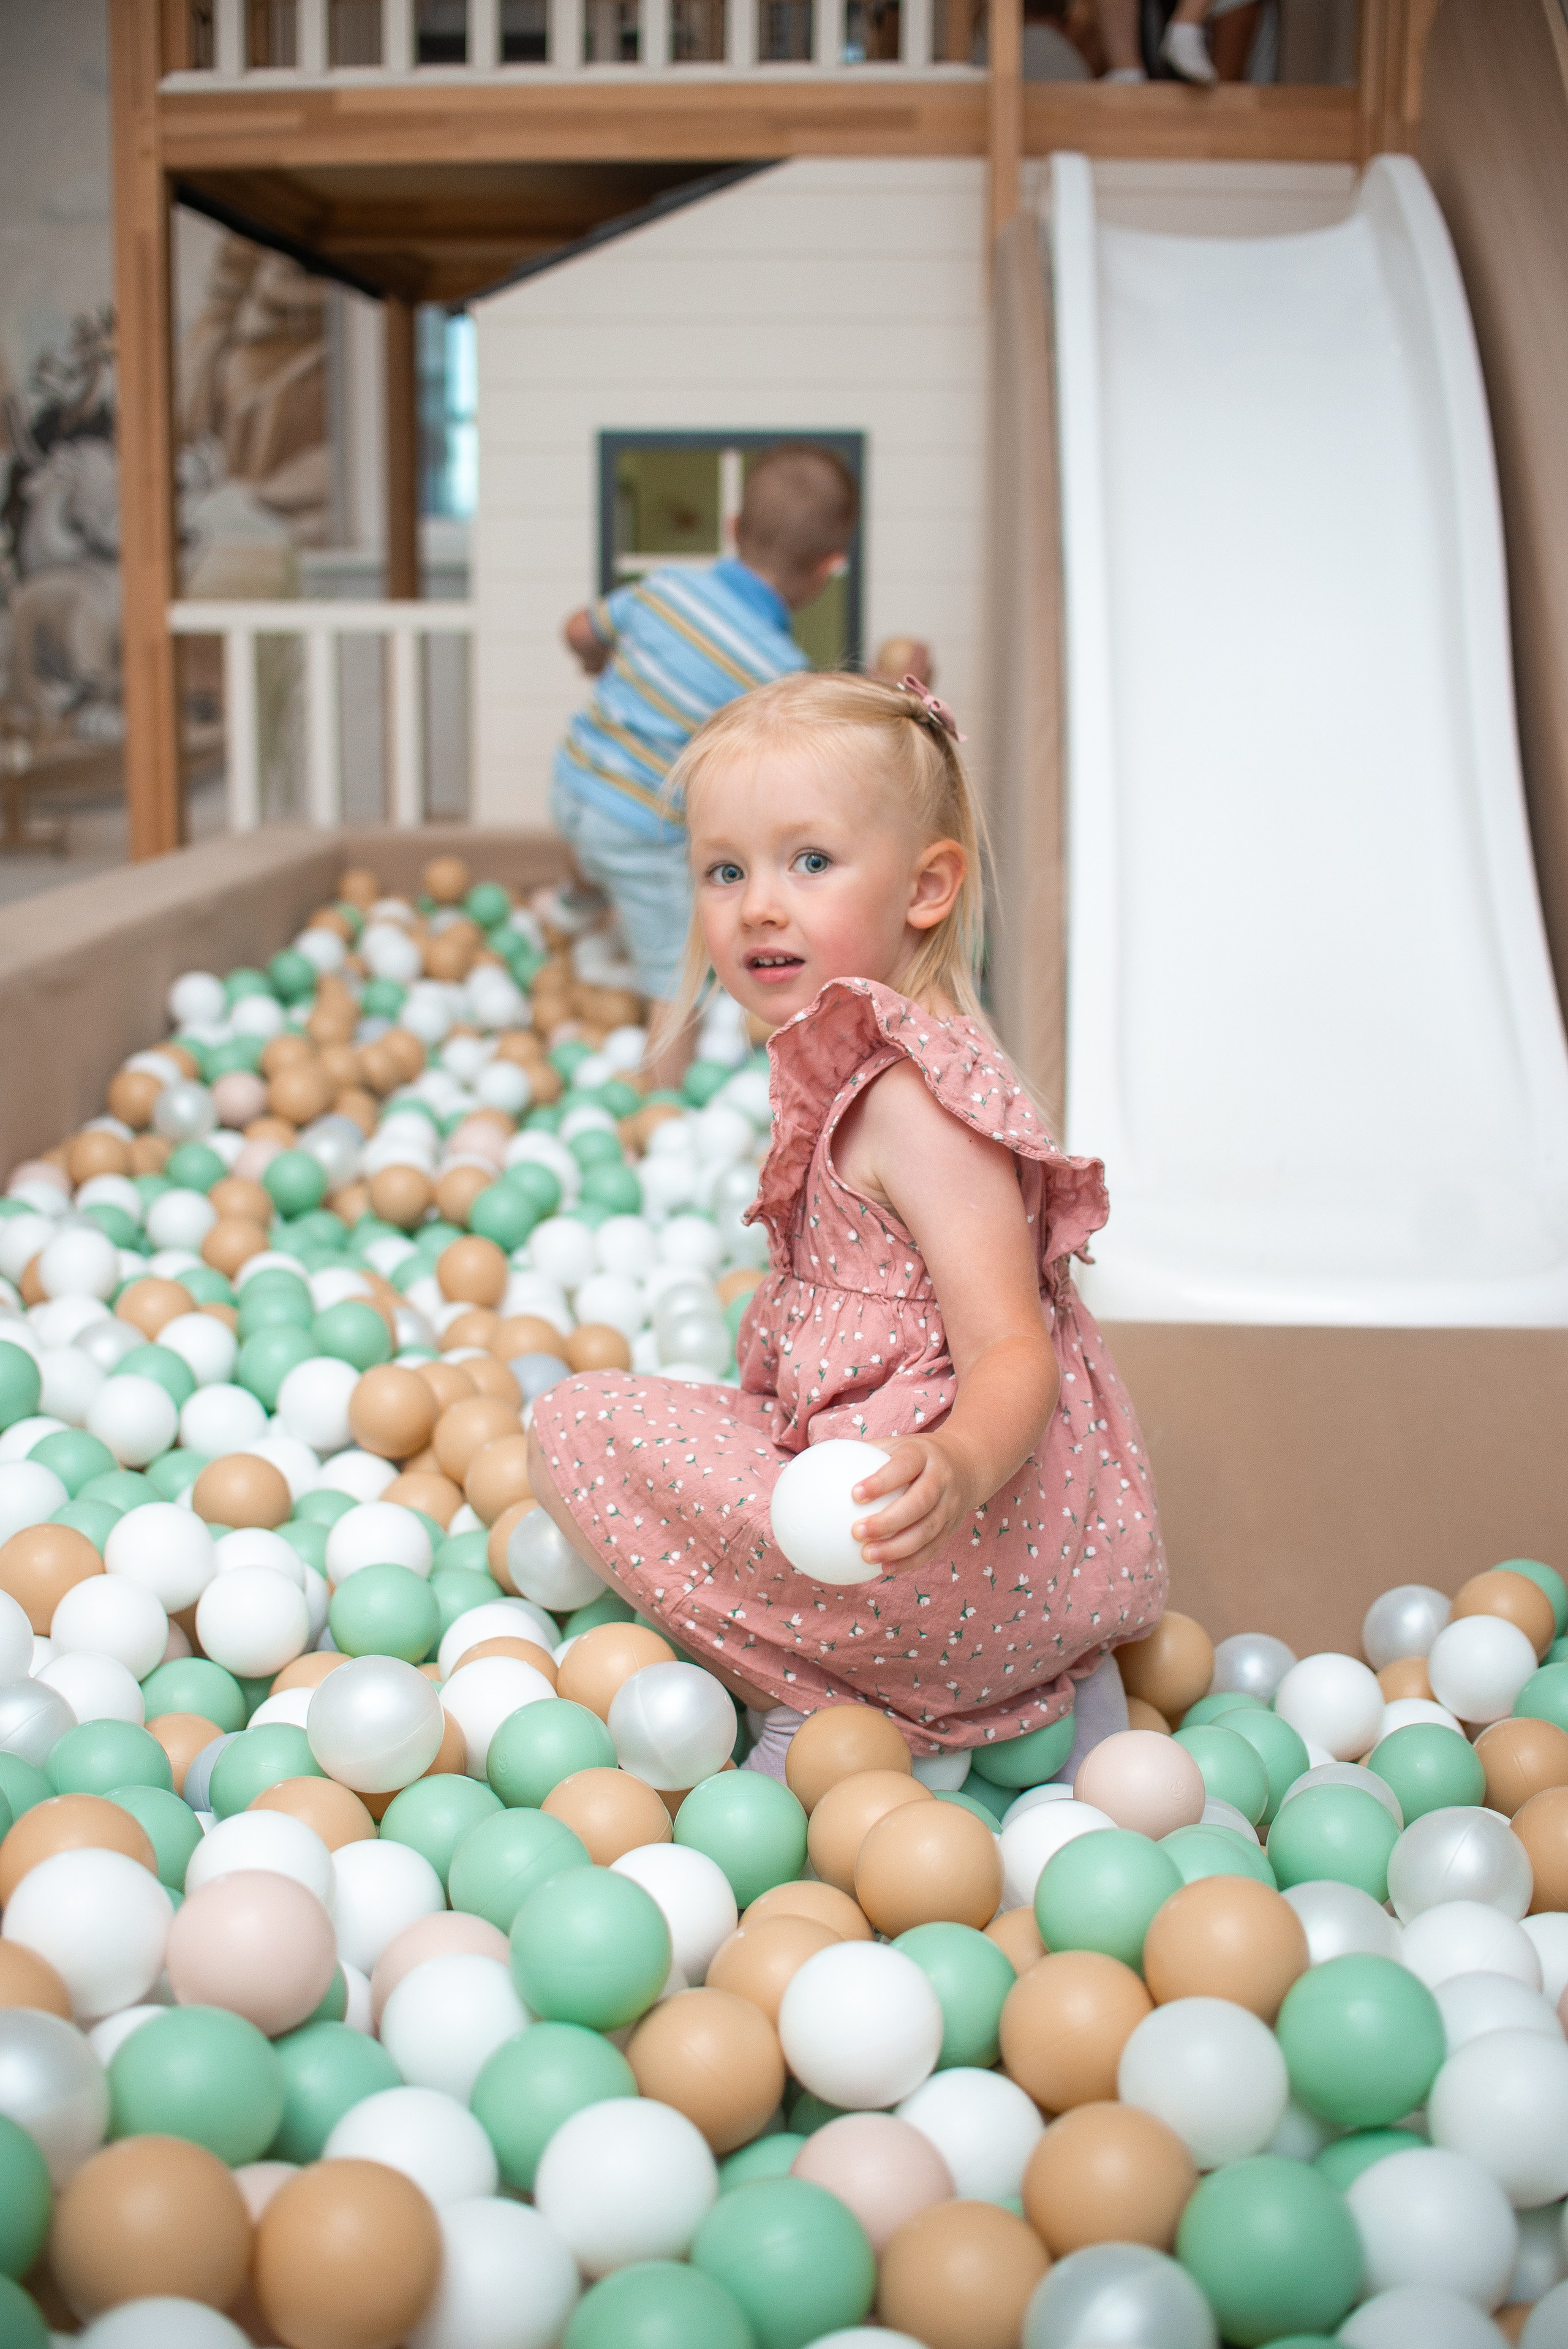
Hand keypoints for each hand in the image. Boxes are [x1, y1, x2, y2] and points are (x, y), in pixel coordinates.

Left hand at [850, 1436, 978, 1573]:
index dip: (882, 1480)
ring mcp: (951, 1505)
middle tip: (856, 1532)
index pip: (904, 1465)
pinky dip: (910, 1561)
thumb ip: (862, 1453)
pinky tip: (885, 1568)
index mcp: (923, 1454)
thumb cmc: (915, 1455)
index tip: (854, 1494)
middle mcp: (941, 1479)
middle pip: (919, 1502)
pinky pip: (933, 1548)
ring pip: (928, 1530)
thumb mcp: (895, 1445)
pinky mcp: (953, 1527)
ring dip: (898, 1548)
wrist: (967, 1463)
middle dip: (889, 1521)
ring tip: (867, 1557)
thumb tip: (815, 1462)